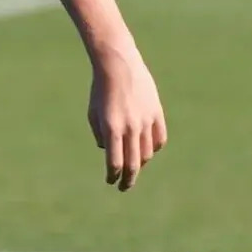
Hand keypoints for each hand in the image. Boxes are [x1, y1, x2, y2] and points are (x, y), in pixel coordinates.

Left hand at [87, 44, 166, 190]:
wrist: (118, 64)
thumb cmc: (101, 90)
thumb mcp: (93, 114)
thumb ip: (100, 135)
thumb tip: (109, 151)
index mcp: (112, 129)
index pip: (115, 163)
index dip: (113, 176)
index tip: (110, 181)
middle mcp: (130, 127)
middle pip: (133, 164)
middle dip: (127, 180)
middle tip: (123, 187)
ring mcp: (146, 121)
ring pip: (147, 153)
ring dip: (140, 163)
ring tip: (133, 166)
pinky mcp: (157, 113)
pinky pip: (159, 139)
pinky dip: (152, 148)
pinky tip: (146, 151)